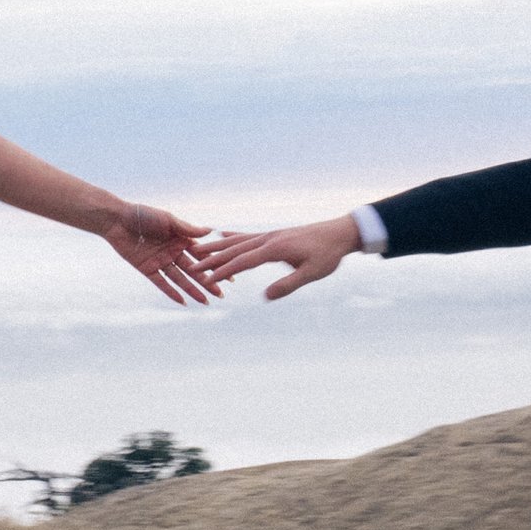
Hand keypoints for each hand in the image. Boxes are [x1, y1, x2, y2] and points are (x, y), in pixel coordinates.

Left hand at [98, 203, 221, 306]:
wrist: (117, 220)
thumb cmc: (143, 215)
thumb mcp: (168, 220)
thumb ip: (188, 229)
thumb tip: (211, 230)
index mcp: (180, 239)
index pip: (202, 254)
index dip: (214, 264)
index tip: (228, 274)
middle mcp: (173, 251)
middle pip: (193, 270)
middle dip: (207, 282)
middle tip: (221, 295)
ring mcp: (161, 261)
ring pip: (180, 279)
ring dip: (192, 290)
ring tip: (206, 302)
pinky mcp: (147, 269)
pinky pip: (161, 283)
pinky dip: (171, 292)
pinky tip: (183, 302)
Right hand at [201, 215, 359, 300]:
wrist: (340, 233)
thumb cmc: (327, 255)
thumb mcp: (312, 273)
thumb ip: (288, 284)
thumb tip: (265, 296)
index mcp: (275, 248)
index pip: (243, 261)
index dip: (223, 270)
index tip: (205, 278)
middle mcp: (268, 238)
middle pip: (234, 249)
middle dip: (212, 258)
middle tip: (191, 267)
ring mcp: (270, 235)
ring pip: (238, 240)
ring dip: (217, 247)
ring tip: (197, 251)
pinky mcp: (273, 235)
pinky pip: (247, 235)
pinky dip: (232, 236)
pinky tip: (221, 234)